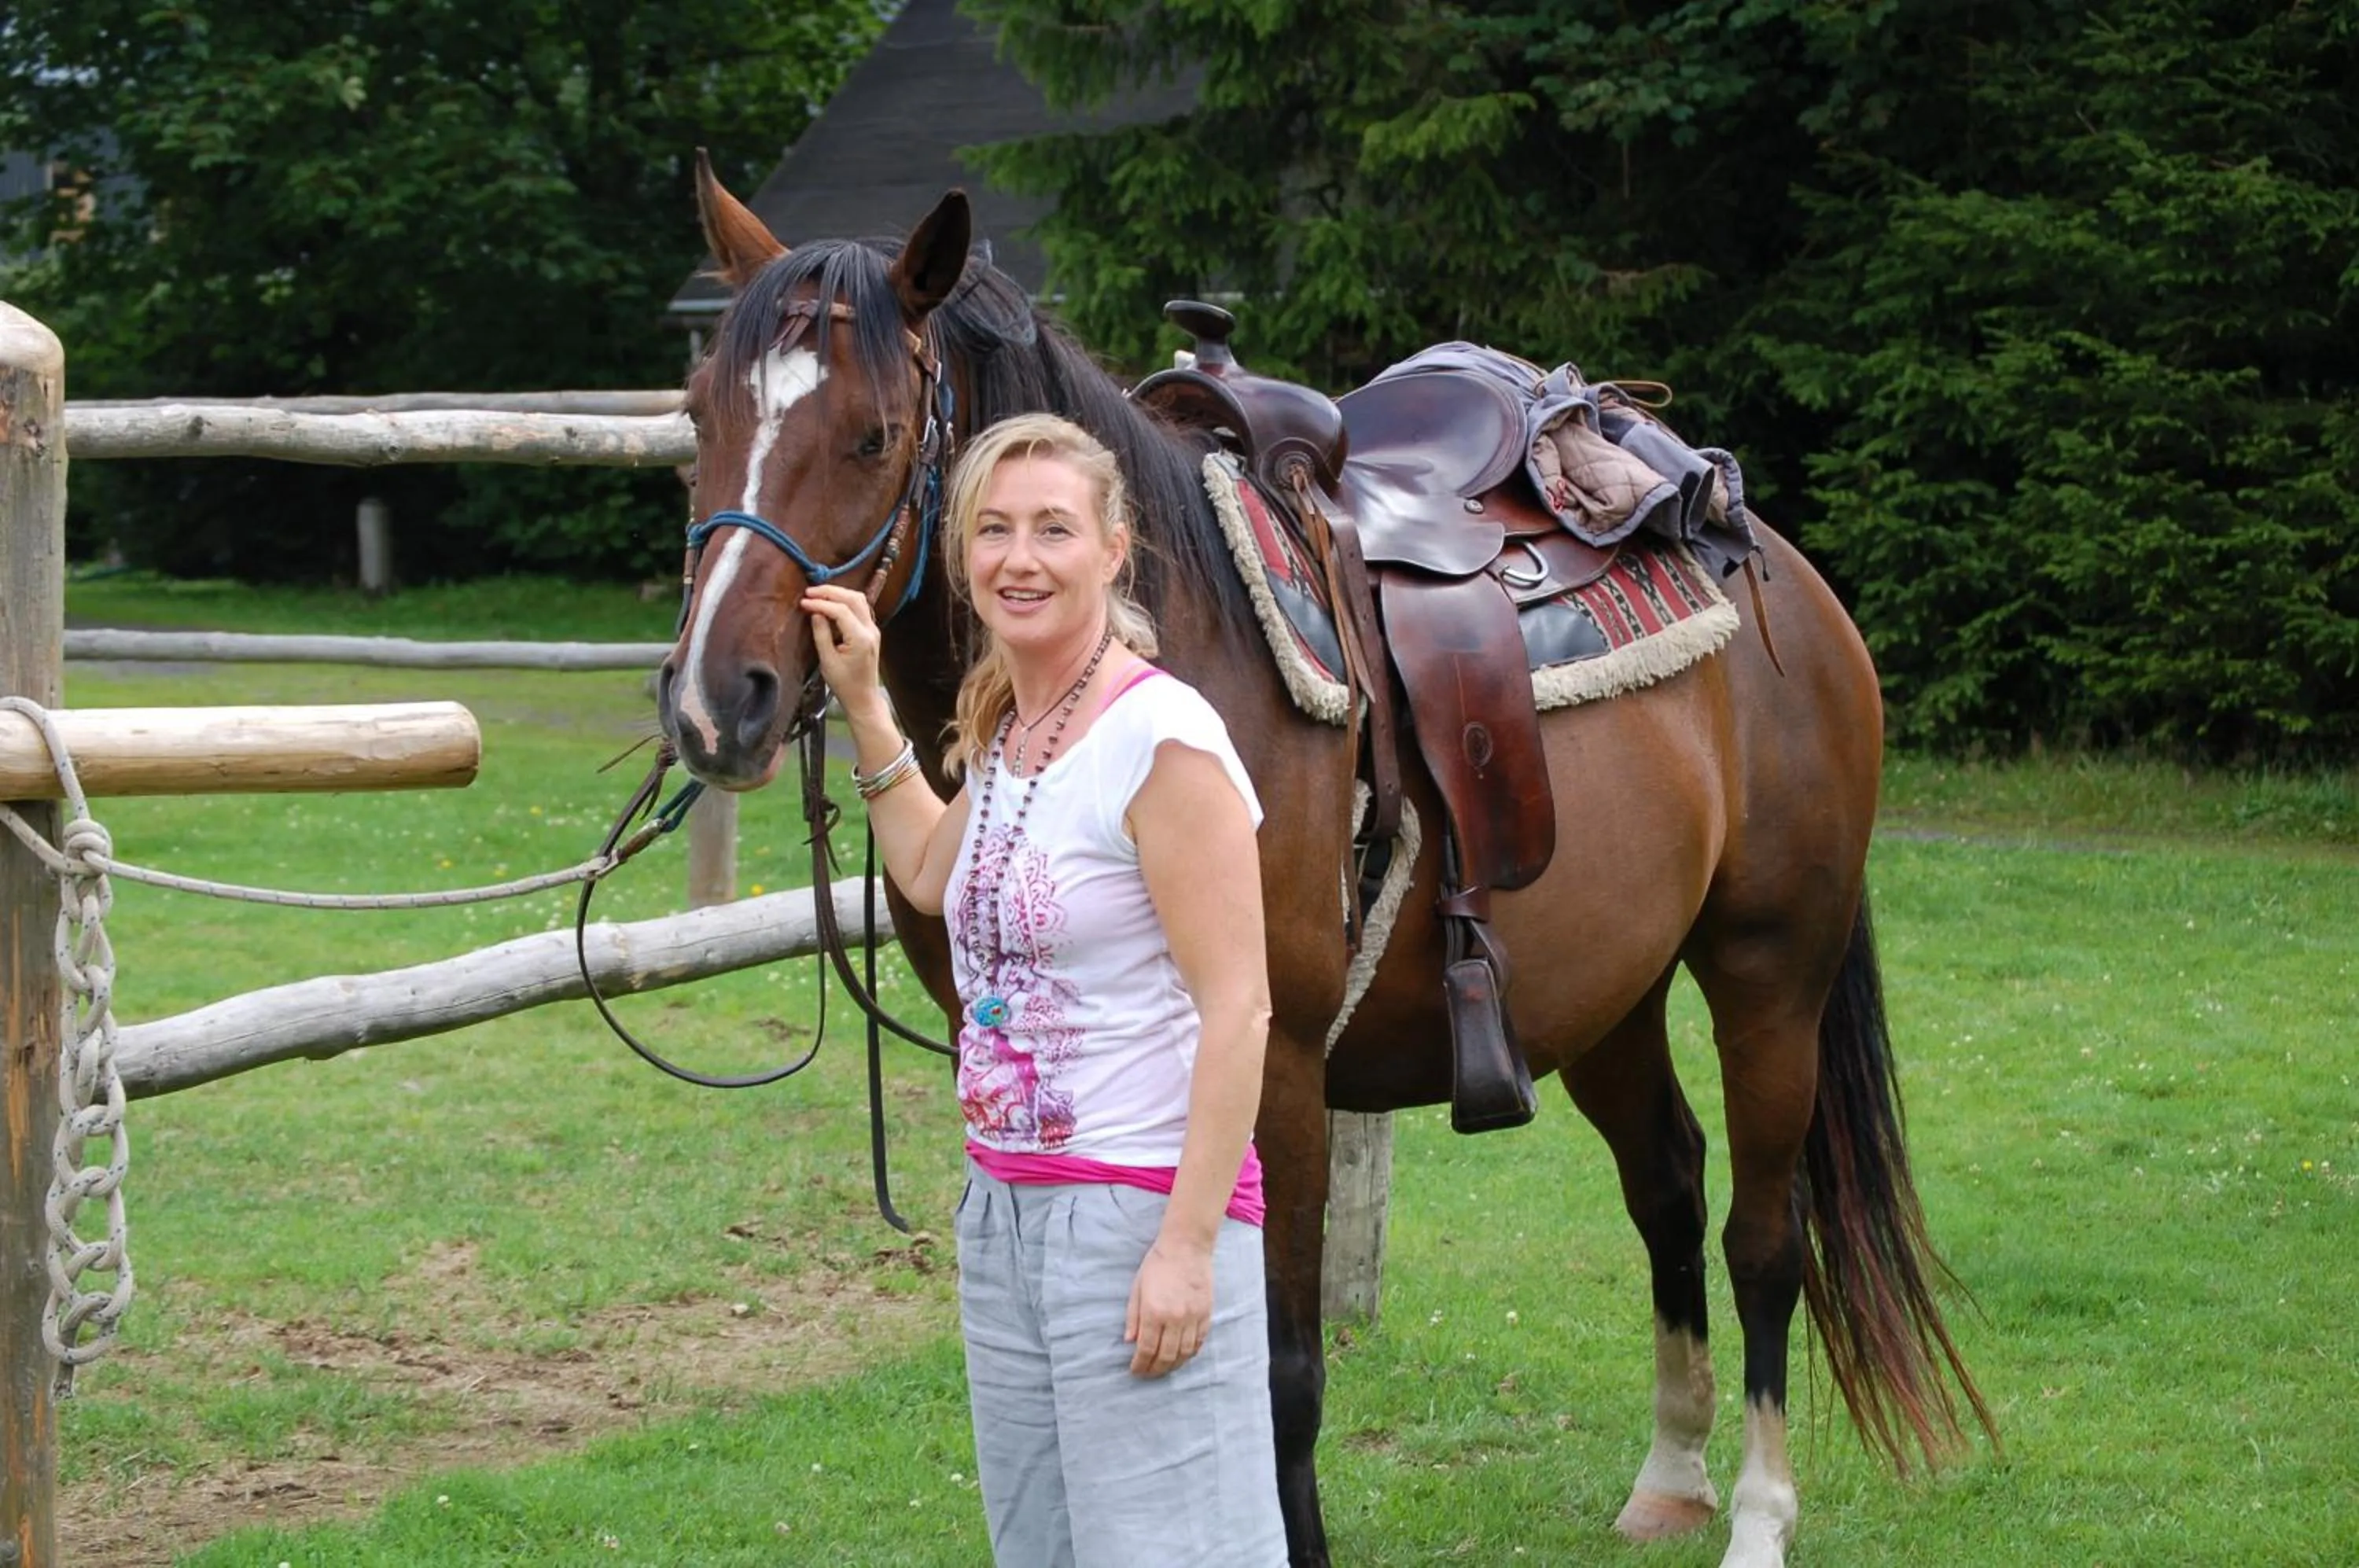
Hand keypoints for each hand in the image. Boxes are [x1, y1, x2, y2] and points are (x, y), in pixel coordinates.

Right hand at [801, 583, 884, 710]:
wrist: (863, 697)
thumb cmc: (845, 684)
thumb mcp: (828, 661)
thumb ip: (821, 635)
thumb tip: (815, 613)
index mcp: (861, 639)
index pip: (841, 611)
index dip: (821, 604)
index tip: (804, 602)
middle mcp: (871, 631)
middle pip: (853, 598)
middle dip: (831, 592)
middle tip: (810, 592)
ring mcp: (873, 630)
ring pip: (859, 600)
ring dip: (839, 594)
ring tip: (818, 595)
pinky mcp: (871, 632)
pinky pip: (860, 609)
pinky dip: (845, 602)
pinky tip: (830, 604)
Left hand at [1125, 1236, 1213, 1377]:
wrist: (1186, 1246)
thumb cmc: (1157, 1264)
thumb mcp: (1137, 1288)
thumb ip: (1133, 1316)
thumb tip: (1129, 1341)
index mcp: (1154, 1312)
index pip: (1146, 1349)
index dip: (1140, 1365)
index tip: (1135, 1370)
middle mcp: (1175, 1318)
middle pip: (1166, 1356)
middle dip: (1155, 1369)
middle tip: (1147, 1374)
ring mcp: (1193, 1317)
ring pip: (1184, 1353)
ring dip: (1173, 1366)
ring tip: (1164, 1369)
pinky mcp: (1206, 1313)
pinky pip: (1199, 1341)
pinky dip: (1190, 1353)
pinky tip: (1182, 1356)